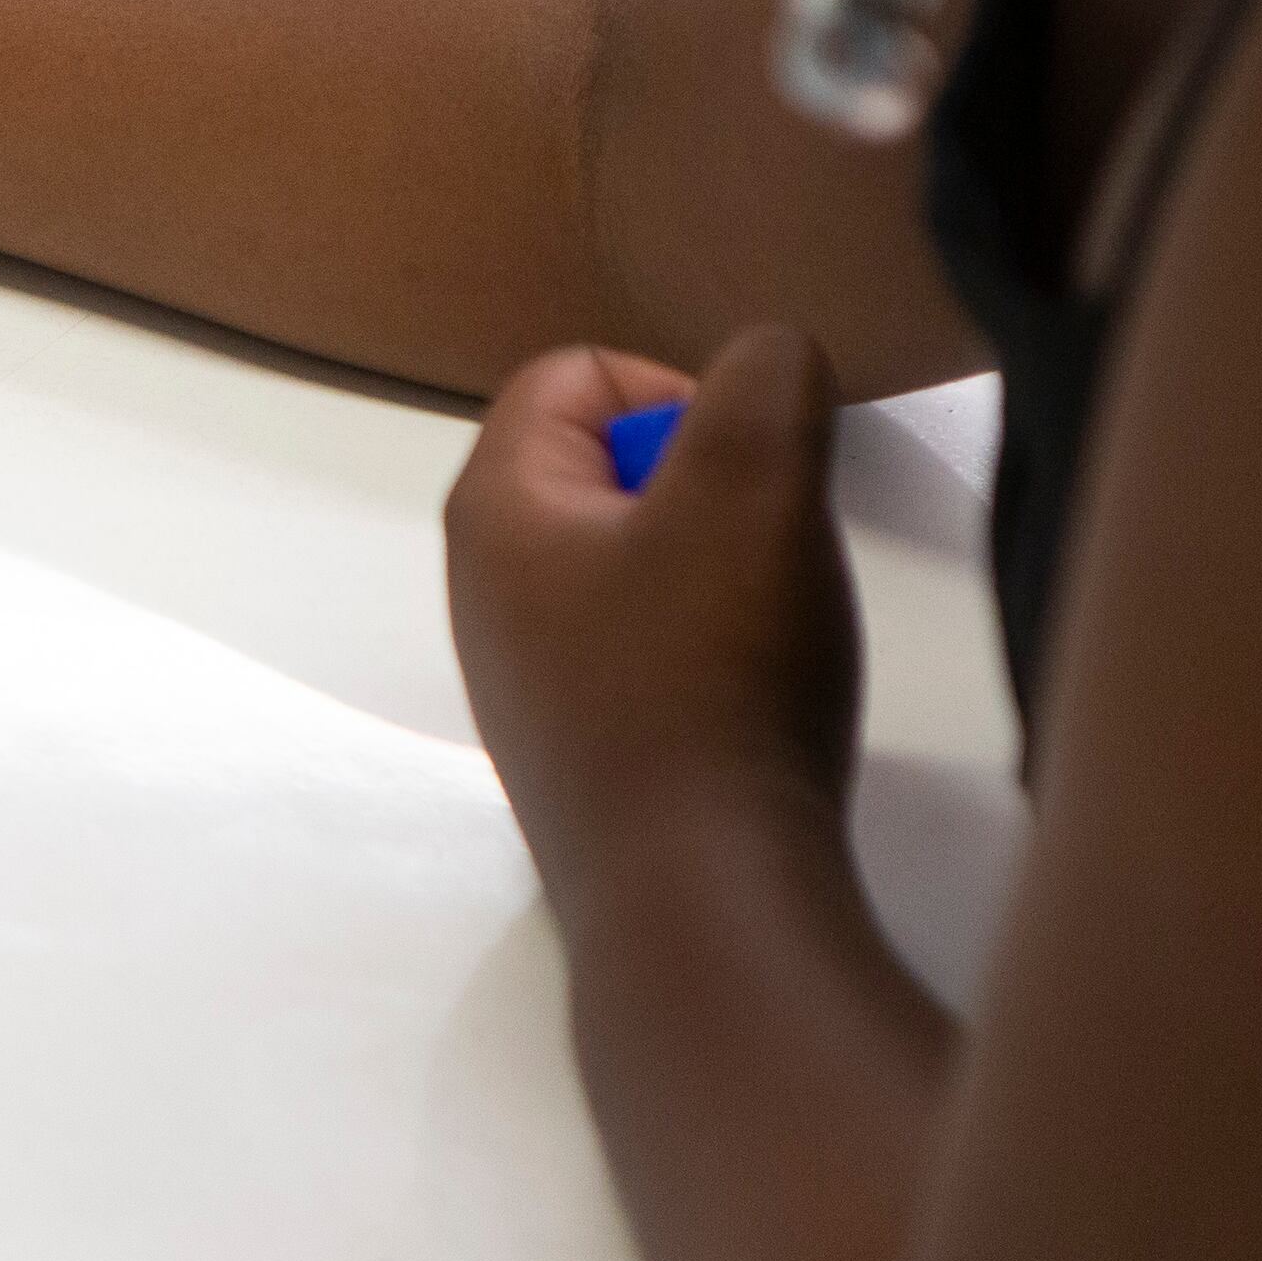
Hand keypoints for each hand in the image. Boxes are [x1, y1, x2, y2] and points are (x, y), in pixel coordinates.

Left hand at [446, 327, 862, 896]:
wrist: (705, 898)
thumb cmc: (711, 682)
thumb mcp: (756, 481)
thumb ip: (768, 377)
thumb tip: (769, 362)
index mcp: (493, 509)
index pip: (576, 374)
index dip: (681, 392)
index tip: (749, 465)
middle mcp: (488, 592)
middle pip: (611, 469)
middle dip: (713, 486)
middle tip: (769, 547)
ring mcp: (533, 682)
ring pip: (644, 562)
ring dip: (727, 571)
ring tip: (773, 629)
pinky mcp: (589, 753)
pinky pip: (658, 651)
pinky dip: (721, 653)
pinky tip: (761, 700)